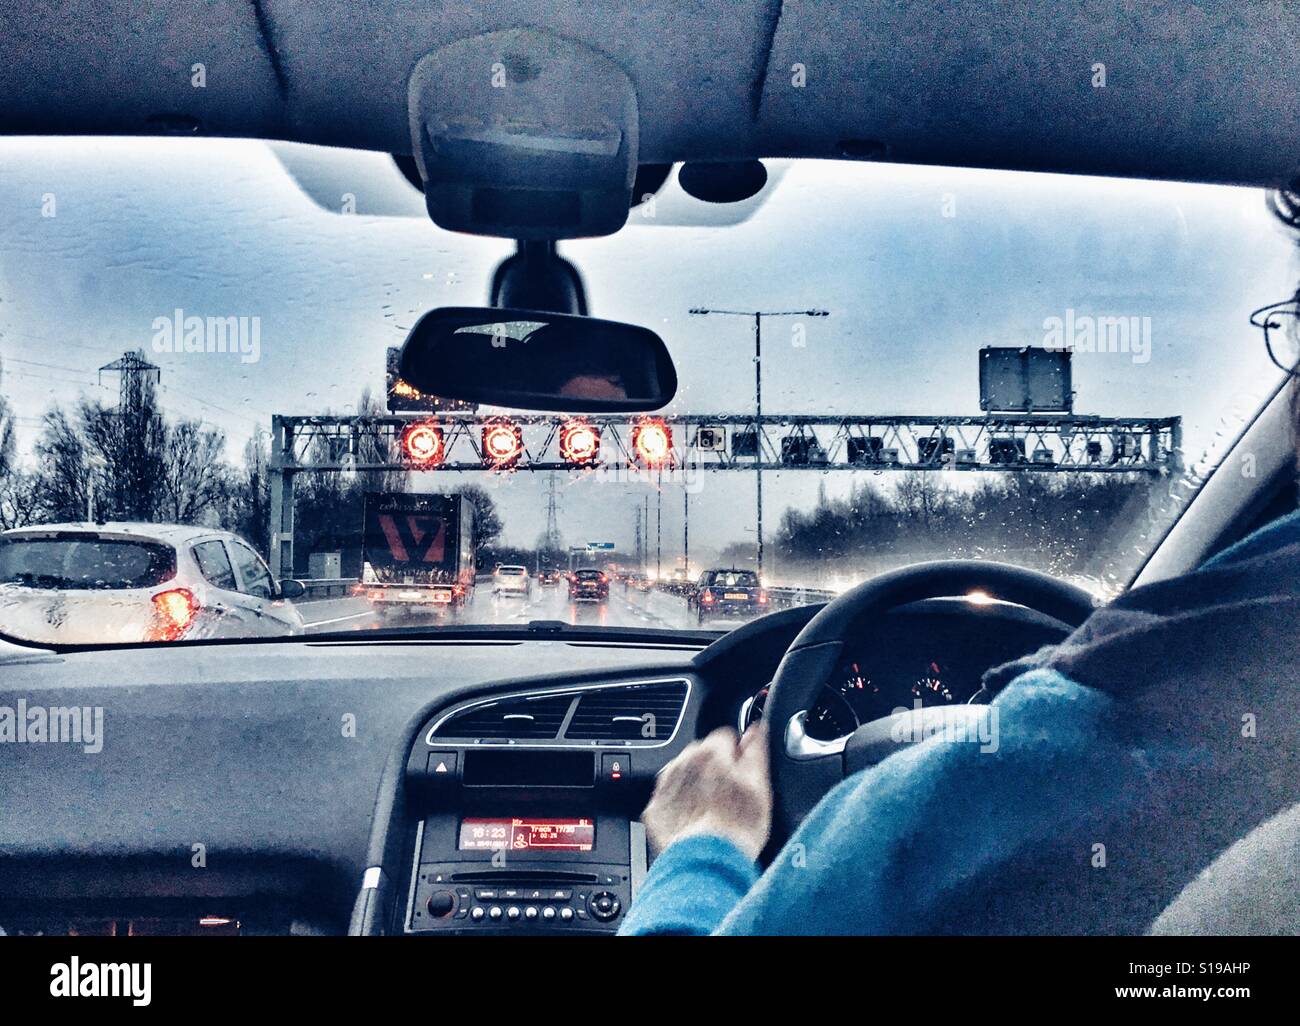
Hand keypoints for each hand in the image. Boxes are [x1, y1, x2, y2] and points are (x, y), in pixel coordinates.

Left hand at [642, 724, 770, 861]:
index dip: (738, 756)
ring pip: (685, 774)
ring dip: (697, 785)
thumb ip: (756, 751)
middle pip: (702, 754)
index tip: (742, 775)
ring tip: (713, 811)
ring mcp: (665, 786)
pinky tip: (697, 821)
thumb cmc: (736, 828)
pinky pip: (671, 797)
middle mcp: (682, 763)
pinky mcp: (656, 809)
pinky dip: (681, 804)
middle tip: (729, 797)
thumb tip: (756, 730)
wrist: (707, 863)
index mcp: (709, 752)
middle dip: (715, 769)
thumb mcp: (759, 785)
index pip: (726, 736)